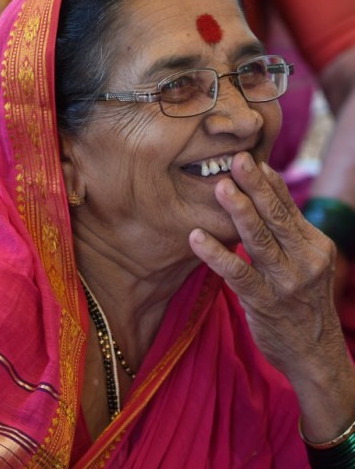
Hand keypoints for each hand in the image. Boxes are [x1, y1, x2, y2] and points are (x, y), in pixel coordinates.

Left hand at [190, 151, 338, 373]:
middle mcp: (305, 260)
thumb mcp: (306, 263)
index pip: (288, 207)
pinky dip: (216, 254)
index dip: (269, 183)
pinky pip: (237, 274)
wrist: (315, 354)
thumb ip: (287, 232)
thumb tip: (264, 190)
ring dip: (238, 212)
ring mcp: (285, 283)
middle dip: (255, 186)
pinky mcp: (264, 303)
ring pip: (259, 240)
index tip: (251, 158)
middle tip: (236, 159)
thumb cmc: (303, 301)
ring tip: (220, 188)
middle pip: (276, 217)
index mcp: (314, 245)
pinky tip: (196, 238)